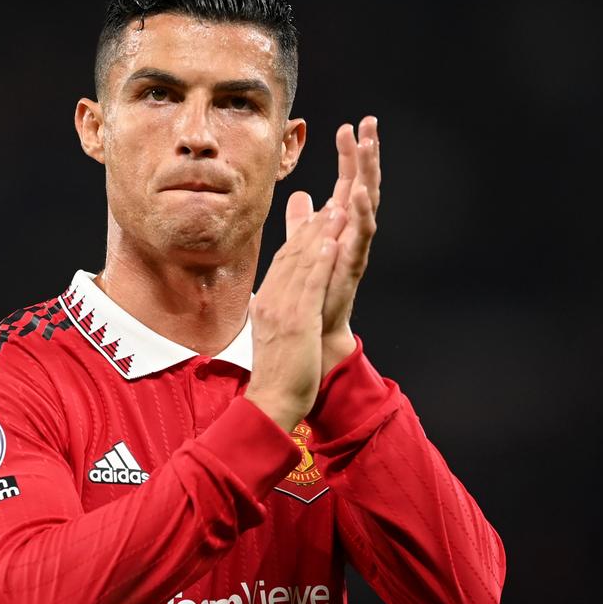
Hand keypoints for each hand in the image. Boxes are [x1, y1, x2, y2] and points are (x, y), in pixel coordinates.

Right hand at [245, 201, 347, 431]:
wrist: (272, 401)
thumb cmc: (278, 373)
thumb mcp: (275, 334)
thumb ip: (280, 309)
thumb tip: (283, 297)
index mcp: (266, 303)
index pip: (283, 262)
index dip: (301, 237)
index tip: (317, 217)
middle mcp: (271, 301)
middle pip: (292, 255)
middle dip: (313, 227)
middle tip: (331, 202)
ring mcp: (283, 310)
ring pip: (301, 264)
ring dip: (320, 234)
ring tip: (336, 210)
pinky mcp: (297, 322)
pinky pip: (310, 285)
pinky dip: (320, 262)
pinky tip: (332, 243)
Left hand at [285, 116, 381, 374]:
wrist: (315, 329)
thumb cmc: (314, 289)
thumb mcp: (304, 246)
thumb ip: (303, 222)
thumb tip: (301, 195)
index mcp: (341, 224)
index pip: (348, 181)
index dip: (349, 154)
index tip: (348, 125)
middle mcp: (353, 231)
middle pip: (363, 184)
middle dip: (367, 154)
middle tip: (369, 123)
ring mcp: (356, 246)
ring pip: (368, 203)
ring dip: (368, 174)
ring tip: (369, 147)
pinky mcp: (353, 264)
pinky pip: (361, 234)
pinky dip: (362, 213)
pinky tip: (360, 193)